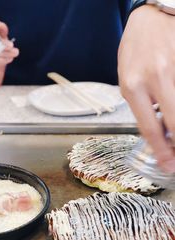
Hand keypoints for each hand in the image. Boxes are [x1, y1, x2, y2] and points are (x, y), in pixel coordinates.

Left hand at [118, 5, 174, 172]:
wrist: (151, 17)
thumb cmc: (135, 50)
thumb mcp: (127, 79)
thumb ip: (140, 104)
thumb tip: (158, 130)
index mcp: (133, 86)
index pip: (149, 127)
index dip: (161, 150)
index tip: (168, 164)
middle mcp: (155, 78)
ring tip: (174, 136)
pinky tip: (173, 112)